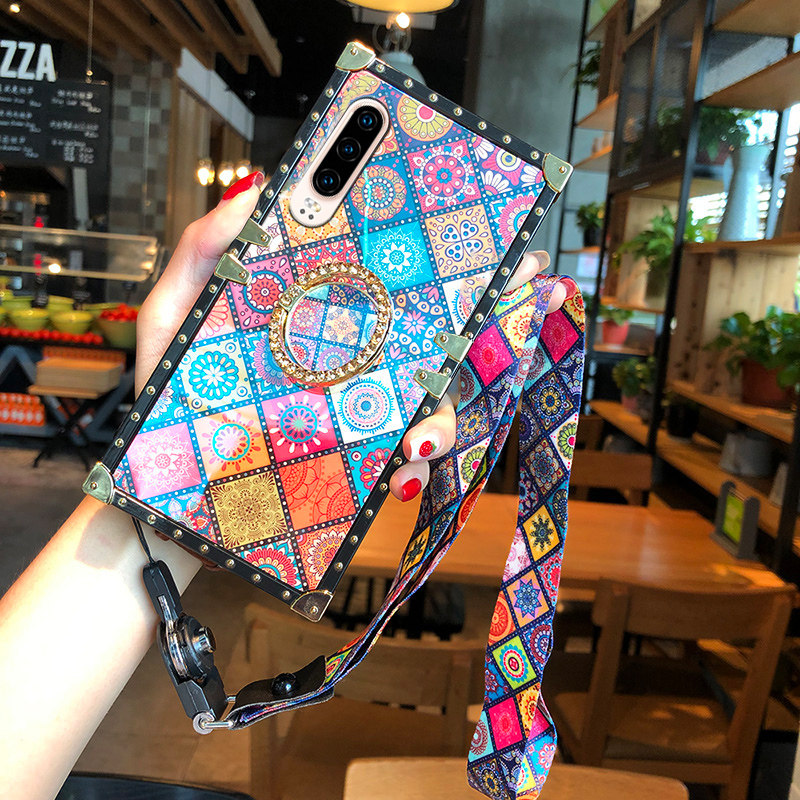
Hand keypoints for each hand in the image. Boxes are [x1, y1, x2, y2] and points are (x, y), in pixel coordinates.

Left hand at [135, 173, 565, 503]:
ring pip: (433, 406)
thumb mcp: (175, 317)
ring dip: (446, 416)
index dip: (452, 265)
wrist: (160, 489)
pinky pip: (403, 462)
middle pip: (435, 339)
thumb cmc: (170, 398)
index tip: (506, 244)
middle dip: (492, 320)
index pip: (394, 286)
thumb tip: (256, 190)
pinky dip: (414, 464)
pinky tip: (400, 470)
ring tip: (421, 435)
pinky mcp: (353, 465)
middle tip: (532, 291)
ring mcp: (358, 417)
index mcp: (321, 321)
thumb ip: (204, 252)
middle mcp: (353, 366)